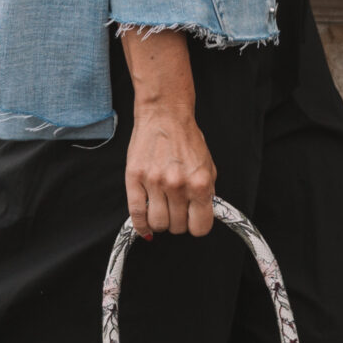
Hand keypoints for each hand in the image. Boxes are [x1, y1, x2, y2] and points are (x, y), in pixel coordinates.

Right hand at [120, 28, 215, 238]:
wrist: (165, 115)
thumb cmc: (187, 139)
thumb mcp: (208, 166)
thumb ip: (206, 193)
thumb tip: (200, 216)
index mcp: (200, 183)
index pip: (200, 227)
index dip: (197, 226)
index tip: (193, 220)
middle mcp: (178, 185)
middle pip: (177, 227)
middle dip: (178, 222)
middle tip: (177, 209)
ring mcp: (154, 182)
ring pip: (158, 224)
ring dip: (161, 222)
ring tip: (162, 210)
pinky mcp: (134, 179)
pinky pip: (136, 214)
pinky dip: (141, 226)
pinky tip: (145, 227)